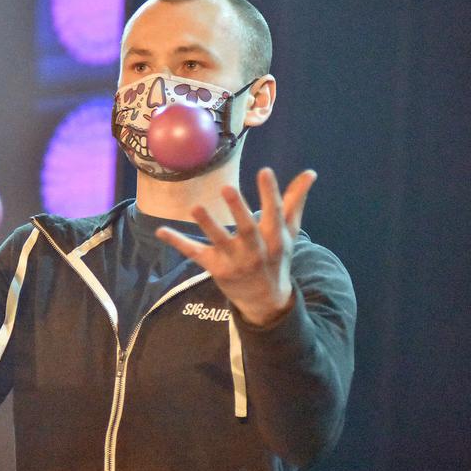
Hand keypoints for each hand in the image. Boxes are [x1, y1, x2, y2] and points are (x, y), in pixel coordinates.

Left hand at [155, 168, 316, 325]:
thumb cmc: (276, 257)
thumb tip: (310, 173)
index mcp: (275, 238)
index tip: (265, 171)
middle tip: (228, 188)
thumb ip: (295, 201)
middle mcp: (255, 250)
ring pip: (219, 242)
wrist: (266, 300)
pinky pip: (195, 254)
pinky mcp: (215, 268)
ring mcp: (234, 260)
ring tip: (195, 207)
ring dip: (207, 225)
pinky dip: (178, 243)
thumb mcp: (289, 232)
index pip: (274, 213)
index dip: (270, 193)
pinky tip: (160, 231)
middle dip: (238, 209)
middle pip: (247, 229)